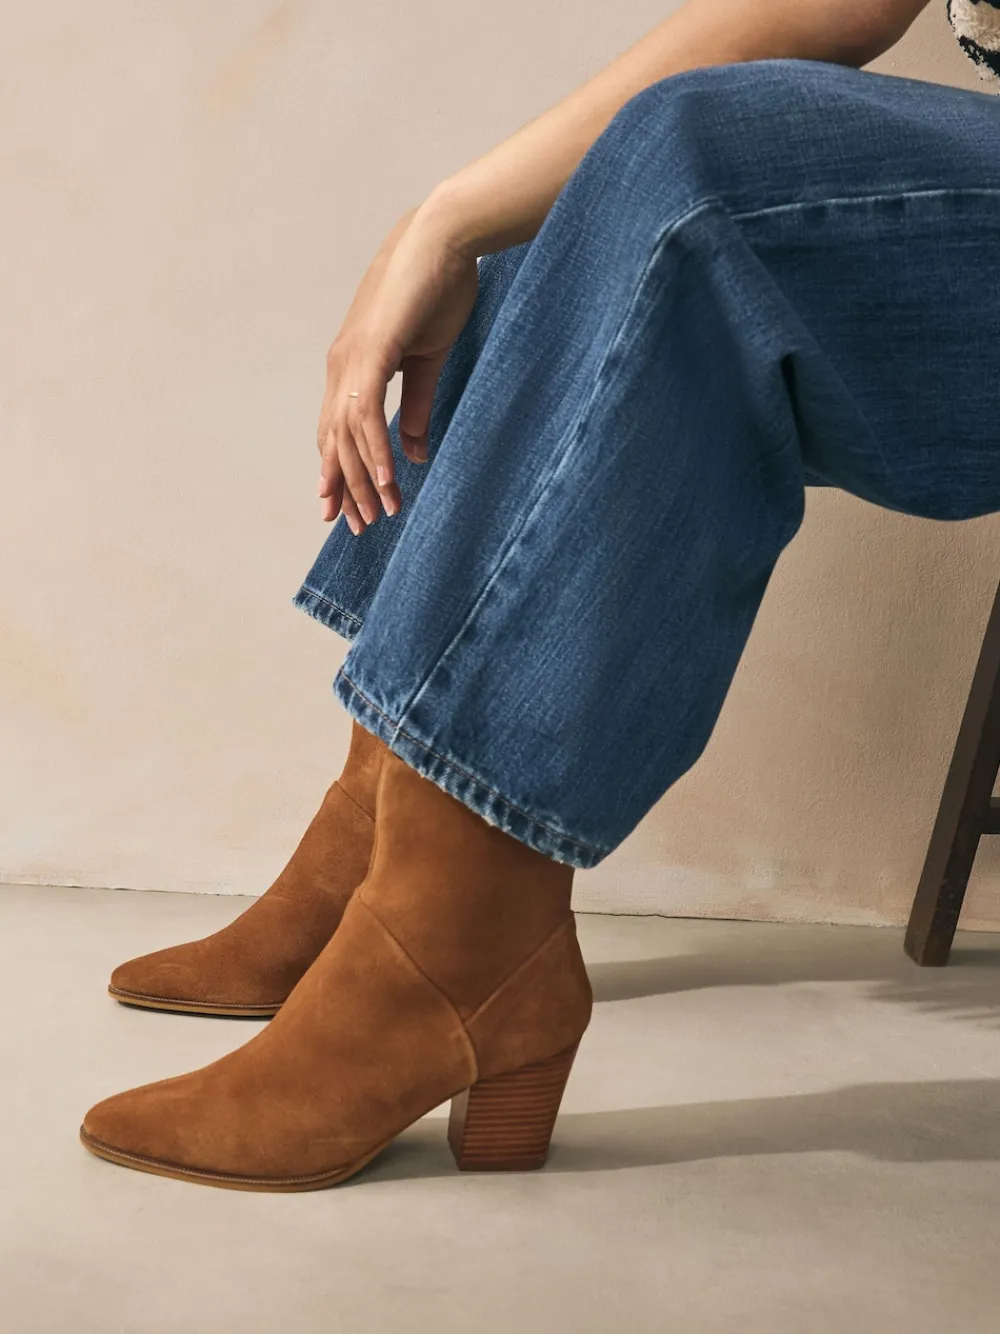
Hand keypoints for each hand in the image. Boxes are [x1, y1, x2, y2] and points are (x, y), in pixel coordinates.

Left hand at [316, 200, 479, 532]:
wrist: (442, 237)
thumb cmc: (437, 288)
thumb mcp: (426, 359)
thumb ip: (417, 406)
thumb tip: (413, 452)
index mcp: (352, 366)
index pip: (336, 430)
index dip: (339, 471)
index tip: (345, 508)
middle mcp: (341, 366)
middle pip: (333, 440)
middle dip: (343, 487)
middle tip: (354, 527)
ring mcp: (351, 359)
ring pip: (346, 435)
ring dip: (362, 479)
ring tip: (377, 515)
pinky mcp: (370, 352)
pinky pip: (366, 414)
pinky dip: (374, 450)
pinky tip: (386, 480)